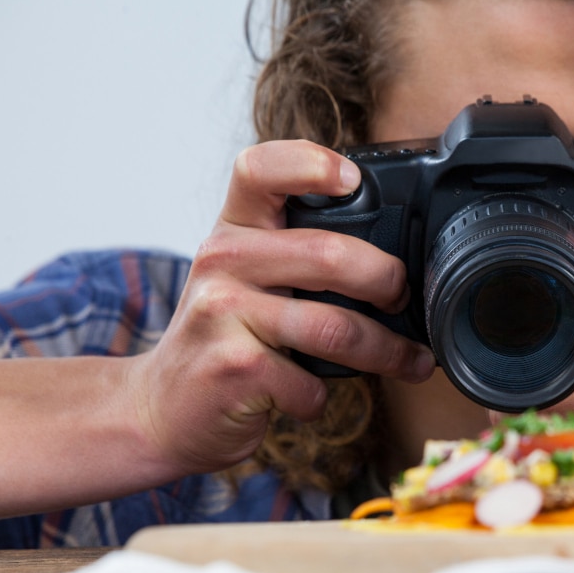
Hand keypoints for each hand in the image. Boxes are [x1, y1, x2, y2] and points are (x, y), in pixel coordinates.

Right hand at [128, 140, 434, 474]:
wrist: (161, 409)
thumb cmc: (225, 337)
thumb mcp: (246, 278)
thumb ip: (298, 254)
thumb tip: (394, 261)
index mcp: (233, 229)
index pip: (261, 169)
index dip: (311, 163)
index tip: (353, 181)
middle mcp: (223, 261)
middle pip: (328, 254)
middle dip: (386, 281)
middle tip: (403, 299)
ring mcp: (223, 314)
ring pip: (335, 328)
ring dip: (387, 351)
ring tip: (412, 361)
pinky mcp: (234, 370)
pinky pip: (312, 384)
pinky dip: (323, 397)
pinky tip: (310, 396)